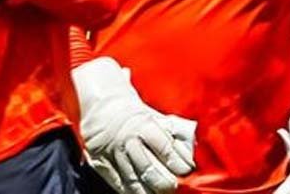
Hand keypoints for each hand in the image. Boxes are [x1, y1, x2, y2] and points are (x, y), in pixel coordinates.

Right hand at [73, 58, 195, 193]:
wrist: (101, 106)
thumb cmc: (133, 112)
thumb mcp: (154, 116)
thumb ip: (172, 133)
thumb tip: (190, 152)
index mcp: (143, 125)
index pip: (165, 149)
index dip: (179, 163)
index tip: (187, 169)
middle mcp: (127, 140)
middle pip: (149, 169)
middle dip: (165, 182)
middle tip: (173, 186)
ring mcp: (112, 152)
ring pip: (134, 180)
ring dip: (150, 190)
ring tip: (160, 193)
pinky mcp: (99, 161)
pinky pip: (117, 183)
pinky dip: (131, 191)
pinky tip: (142, 193)